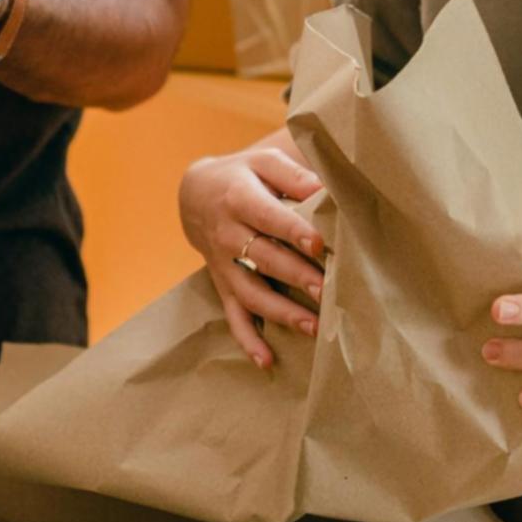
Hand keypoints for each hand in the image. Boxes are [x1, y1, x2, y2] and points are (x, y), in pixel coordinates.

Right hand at [178, 147, 327, 367]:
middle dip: (296, 277)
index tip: (318, 244)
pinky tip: (267, 360)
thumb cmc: (243, 176)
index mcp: (239, 199)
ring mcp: (223, 265)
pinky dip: (247, 340)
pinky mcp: (223, 285)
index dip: (294, 230)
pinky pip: (233, 315)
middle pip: (264, 259)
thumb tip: (325, 191)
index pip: (269, 217)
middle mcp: (228, 235)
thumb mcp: (263, 161)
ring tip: (313, 327)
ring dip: (281, 313)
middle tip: (327, 291)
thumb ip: (292, 174)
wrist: (195, 194)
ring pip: (251, 293)